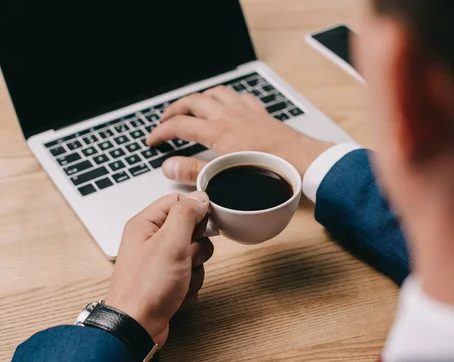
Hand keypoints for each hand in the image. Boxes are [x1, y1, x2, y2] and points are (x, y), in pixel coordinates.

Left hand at [104, 191, 212, 346]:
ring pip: (194, 256)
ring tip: (179, 280)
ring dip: (194, 270)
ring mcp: (158, 263)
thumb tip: (200, 197)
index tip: (202, 227)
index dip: (195, 212)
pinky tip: (176, 295)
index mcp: (146, 224)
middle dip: (197, 247)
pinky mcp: (165, 282)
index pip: (178, 201)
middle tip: (187, 256)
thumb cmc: (146, 287)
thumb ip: (186, 214)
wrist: (136, 328)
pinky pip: (190, 276)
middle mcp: (150, 241)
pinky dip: (189, 287)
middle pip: (190, 230)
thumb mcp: (171, 242)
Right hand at [146, 86, 333, 183]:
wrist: (301, 162)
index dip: (160, 132)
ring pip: (215, 92)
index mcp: (217, 130)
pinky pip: (239, 96)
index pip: (178, 125)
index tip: (152, 140)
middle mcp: (229, 114)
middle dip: (174, 109)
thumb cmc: (268, 171)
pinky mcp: (260, 112)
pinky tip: (228, 105)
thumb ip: (194, 171)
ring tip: (192, 106)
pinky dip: (227, 98)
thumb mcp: (224, 176)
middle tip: (166, 120)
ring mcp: (245, 110)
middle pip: (192, 101)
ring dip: (200, 97)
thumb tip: (169, 167)